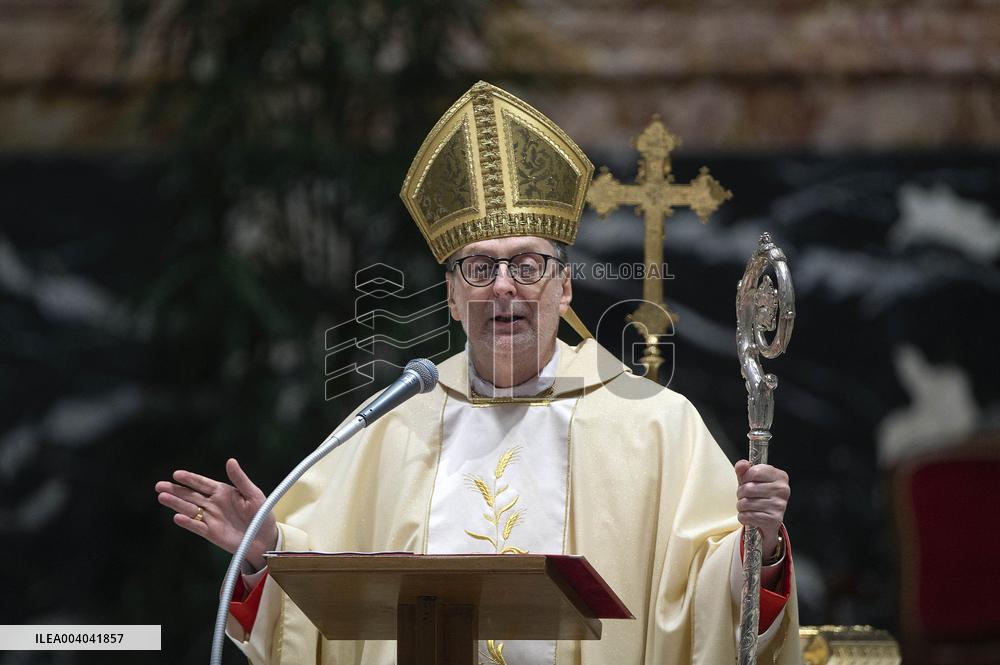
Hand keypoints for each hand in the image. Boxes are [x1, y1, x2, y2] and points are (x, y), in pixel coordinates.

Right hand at [155, 458, 277, 570]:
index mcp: (222, 491)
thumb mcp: (253, 494)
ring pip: (189, 509)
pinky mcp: (211, 533)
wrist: (265, 537)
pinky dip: (188, 522)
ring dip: (176, 504)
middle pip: (190, 495)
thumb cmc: (261, 513)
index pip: (202, 483)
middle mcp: (213, 504)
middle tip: (159, 486)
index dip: (190, 478)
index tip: (176, 474)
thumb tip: (230, 461)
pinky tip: (177, 517)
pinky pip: (197, 527)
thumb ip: (240, 479)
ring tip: (162, 497)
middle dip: (175, 490)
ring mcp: (211, 518)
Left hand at [734, 460, 789, 558]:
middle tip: (745, 496)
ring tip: (747, 506)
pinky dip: (743, 517)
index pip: (754, 472)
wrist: (768, 519)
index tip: (746, 482)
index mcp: (780, 476)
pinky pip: (748, 516)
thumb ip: (744, 470)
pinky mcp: (774, 520)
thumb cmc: (759, 495)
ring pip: (746, 503)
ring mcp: (779, 505)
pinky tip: (749, 515)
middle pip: (748, 488)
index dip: (744, 477)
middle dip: (740, 493)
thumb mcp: (751, 479)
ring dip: (741, 506)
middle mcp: (782, 490)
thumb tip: (742, 465)